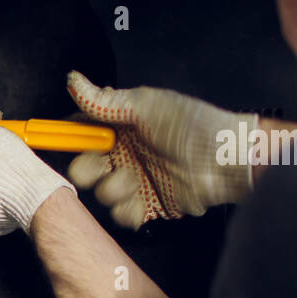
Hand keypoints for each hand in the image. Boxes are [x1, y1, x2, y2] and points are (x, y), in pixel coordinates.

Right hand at [65, 71, 258, 227]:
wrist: (228, 160)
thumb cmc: (195, 126)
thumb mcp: (147, 106)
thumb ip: (106, 100)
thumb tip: (73, 81)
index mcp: (122, 128)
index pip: (84, 133)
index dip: (72, 138)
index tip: (69, 141)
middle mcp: (126, 155)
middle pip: (84, 169)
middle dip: (90, 170)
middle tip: (108, 163)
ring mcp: (137, 182)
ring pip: (102, 195)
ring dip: (115, 189)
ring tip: (137, 179)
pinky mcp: (149, 205)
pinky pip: (123, 216)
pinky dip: (129, 211)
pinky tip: (143, 199)